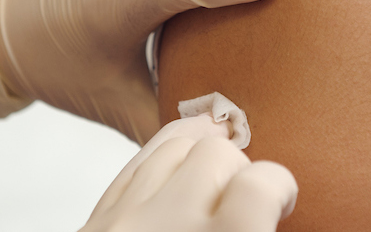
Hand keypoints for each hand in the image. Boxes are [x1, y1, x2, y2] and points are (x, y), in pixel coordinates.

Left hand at [81, 116, 297, 231]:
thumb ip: (252, 223)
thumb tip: (267, 202)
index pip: (260, 183)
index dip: (277, 185)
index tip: (279, 197)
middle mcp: (165, 227)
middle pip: (213, 152)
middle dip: (235, 165)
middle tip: (242, 192)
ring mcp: (121, 224)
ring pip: (169, 147)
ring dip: (195, 156)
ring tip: (209, 177)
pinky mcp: (91, 227)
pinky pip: (130, 170)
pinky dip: (157, 164)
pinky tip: (171, 175)